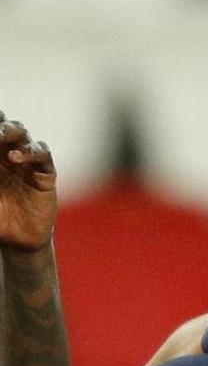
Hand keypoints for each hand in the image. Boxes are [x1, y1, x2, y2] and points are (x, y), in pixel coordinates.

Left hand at [0, 112, 56, 251]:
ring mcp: (27, 161)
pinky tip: (16, 157)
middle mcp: (7, 152)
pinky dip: (31, 152)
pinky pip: (42, 155)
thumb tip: (0, 158)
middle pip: (4, 124)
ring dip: (9, 130)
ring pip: (22, 133)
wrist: (17, 241)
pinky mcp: (45, 173)